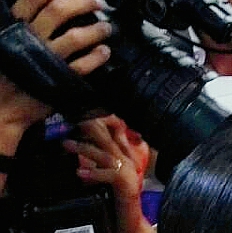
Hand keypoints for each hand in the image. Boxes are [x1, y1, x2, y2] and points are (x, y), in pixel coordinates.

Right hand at [0, 0, 111, 135]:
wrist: (6, 107)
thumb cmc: (11, 72)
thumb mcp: (10, 42)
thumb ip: (25, 24)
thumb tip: (47, 6)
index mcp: (15, 27)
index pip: (31, 0)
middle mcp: (30, 39)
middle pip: (57, 11)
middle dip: (81, 2)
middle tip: (98, 2)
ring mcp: (46, 60)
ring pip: (74, 37)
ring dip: (95, 29)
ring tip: (106, 28)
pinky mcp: (59, 80)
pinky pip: (82, 65)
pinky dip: (97, 57)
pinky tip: (105, 52)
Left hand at [62, 116, 158, 232]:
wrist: (129, 225)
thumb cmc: (114, 201)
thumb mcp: (104, 175)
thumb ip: (95, 160)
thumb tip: (73, 145)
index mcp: (126, 155)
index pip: (115, 130)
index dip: (98, 120)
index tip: (76, 114)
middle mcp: (130, 161)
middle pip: (109, 138)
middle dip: (88, 128)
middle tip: (68, 122)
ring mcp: (130, 173)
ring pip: (106, 155)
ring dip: (85, 149)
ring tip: (66, 145)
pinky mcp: (127, 186)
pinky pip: (110, 175)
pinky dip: (94, 173)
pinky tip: (80, 173)